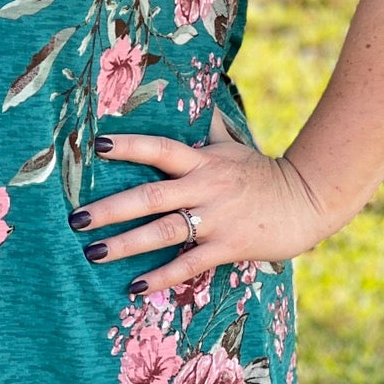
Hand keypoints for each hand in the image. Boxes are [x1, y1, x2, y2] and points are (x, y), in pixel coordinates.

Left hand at [72, 108, 333, 295]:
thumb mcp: (234, 145)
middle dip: (110, 208)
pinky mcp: (228, 247)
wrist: (307, 200)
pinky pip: (188, 264)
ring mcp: (216, 219)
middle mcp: (205, 188)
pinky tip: (133, 286)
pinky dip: (161, 276)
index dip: (129, 146)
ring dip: (125, 244)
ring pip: (162, 232)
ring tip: (93, 253)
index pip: (159, 148)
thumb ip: (210, 127)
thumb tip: (198, 97)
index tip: (98, 144)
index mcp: (203, 161)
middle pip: (150, 197)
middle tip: (76, 218)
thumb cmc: (263, 173)